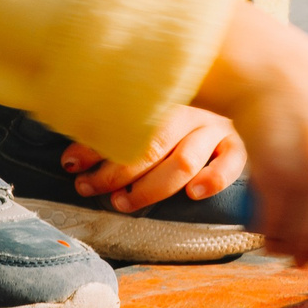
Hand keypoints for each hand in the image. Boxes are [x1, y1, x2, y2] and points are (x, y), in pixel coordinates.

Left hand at [60, 105, 245, 212]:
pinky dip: (213, 179)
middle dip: (117, 173)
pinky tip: (194, 194)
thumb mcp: (140, 135)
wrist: (237, 113)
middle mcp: (189, 114)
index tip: (71, 168)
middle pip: (151, 145)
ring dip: (152, 186)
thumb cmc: (173, 137)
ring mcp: (215, 130)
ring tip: (125, 202)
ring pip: (184, 160)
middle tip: (92, 190)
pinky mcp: (237, 148)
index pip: (126, 126)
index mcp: (162, 104)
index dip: (96, 148)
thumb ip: (108, 144)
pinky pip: (230, 163)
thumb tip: (69, 161)